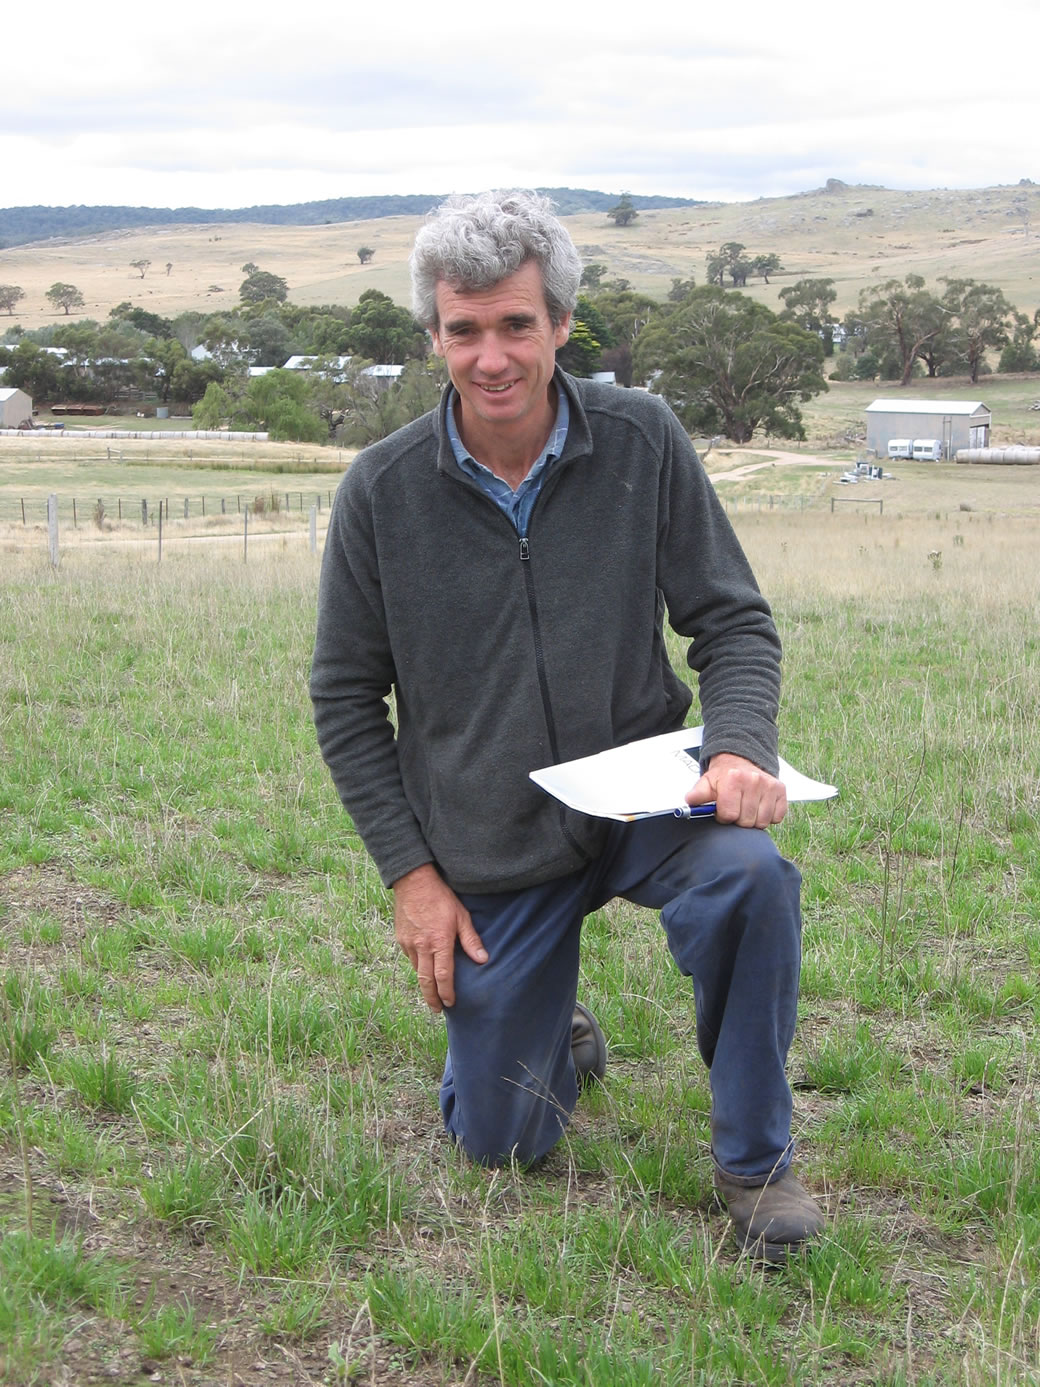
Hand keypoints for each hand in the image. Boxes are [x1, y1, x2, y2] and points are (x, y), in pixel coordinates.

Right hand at [391, 863, 487, 1010]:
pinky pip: (410, 958)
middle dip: (431, 998)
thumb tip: (482, 959)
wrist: (413, 881)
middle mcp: (422, 946)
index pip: (443, 975)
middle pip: (425, 980)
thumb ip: (471, 939)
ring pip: (416, 970)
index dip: (446, 992)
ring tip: (431, 993)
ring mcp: (409, 943)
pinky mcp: (401, 938)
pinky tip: (423, 969)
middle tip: (437, 1009)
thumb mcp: (461, 916)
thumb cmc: (441, 897)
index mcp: (439, 942)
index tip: (450, 1003)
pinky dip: (417, 967)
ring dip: (424, 984)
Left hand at [685, 751, 787, 827]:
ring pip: (762, 822)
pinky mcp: (781, 790)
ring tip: (746, 808)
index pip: (730, 815)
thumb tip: (690, 800)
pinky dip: (768, 817)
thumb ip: (698, 794)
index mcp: (733, 779)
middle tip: (735, 809)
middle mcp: (754, 780)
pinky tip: (760, 807)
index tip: (723, 811)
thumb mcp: (707, 783)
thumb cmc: (723, 777)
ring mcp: (770, 785)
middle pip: (746, 821)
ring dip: (753, 820)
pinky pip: (777, 818)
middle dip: (738, 819)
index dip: (724, 817)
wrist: (740, 761)